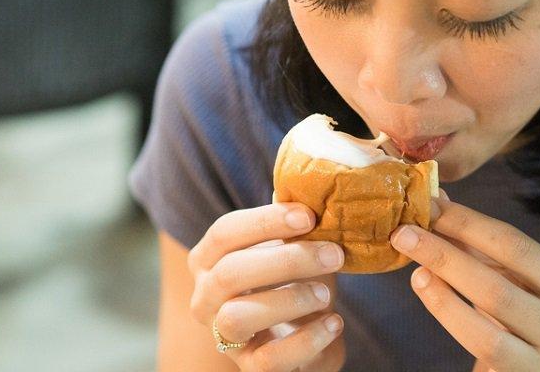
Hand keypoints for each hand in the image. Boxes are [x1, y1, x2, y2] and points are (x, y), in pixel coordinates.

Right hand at [188, 203, 346, 371]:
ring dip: (289, 300)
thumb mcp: (290, 245)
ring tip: (327, 294)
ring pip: (237, 317)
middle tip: (334, 253)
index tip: (308, 216)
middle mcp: (205, 298)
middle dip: (287, 260)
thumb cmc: (293, 279)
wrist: (304, 336)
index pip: (225, 233)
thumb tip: (314, 186)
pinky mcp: (249, 368)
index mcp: (209, 259)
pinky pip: (269, 360)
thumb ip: (293, 222)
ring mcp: (223, 337)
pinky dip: (307, 339)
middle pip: (230, 273)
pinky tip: (334, 322)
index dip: (265, 222)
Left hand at [390, 191, 539, 370]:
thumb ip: (475, 240)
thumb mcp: (508, 275)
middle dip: (445, 254)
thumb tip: (436, 199)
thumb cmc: (521, 312)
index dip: (467, 222)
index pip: (514, 245)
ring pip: (488, 324)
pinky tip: (425, 289)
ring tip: (414, 267)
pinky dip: (447, 313)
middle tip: (404, 232)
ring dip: (442, 288)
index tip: (428, 204)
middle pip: (497, 285)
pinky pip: (480, 344)